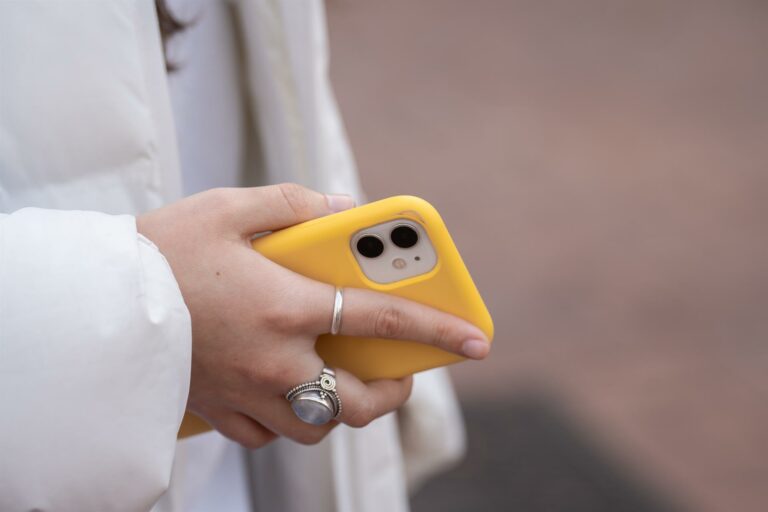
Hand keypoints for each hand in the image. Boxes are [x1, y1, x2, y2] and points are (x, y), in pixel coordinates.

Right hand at [137, 184, 489, 447]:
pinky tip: (286, 390)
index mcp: (286, 305)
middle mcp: (274, 360)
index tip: (478, 342)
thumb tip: (344, 212)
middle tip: (401, 375)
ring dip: (343, 409)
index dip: (438, 331)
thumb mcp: (230, 208)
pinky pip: (269, 435)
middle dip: (394, 395)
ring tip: (345, 381)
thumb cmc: (162, 250)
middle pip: (358, 403)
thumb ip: (296, 205)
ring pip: (318, 428)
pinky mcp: (217, 410)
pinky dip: (290, 418)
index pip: (383, 321)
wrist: (97, 301)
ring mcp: (246, 393)